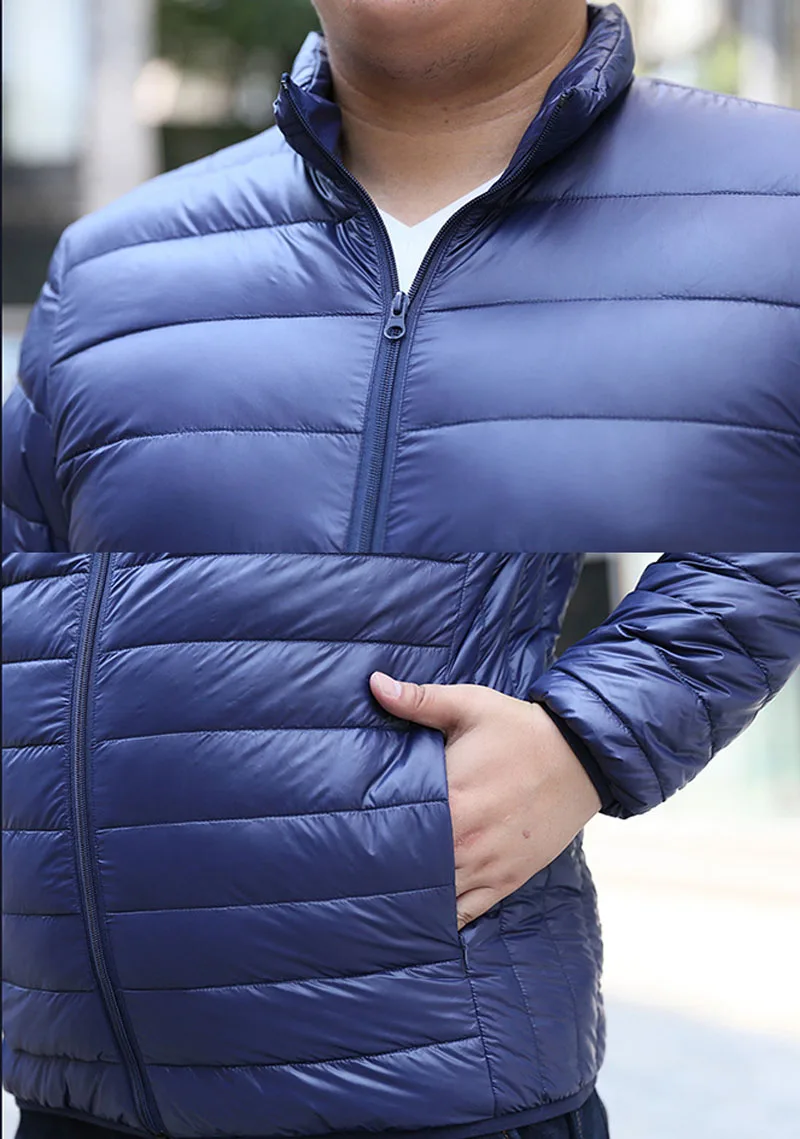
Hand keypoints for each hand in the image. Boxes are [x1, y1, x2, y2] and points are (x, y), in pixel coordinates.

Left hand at [369, 671, 601, 929]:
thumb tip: (374, 684)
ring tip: (374, 896)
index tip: (341, 835)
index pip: (392, 827)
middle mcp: (465, 840)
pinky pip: (465, 915)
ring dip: (406, 897)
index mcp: (451, 798)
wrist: (581, 757)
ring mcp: (486, 866)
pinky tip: (416, 920)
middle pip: (407, 868)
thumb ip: (419, 699)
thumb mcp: (470, 705)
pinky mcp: (505, 881)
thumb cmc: (519, 729)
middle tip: (348, 870)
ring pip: (432, 899)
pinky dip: (440, 920)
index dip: (364, 833)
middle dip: (380, 869)